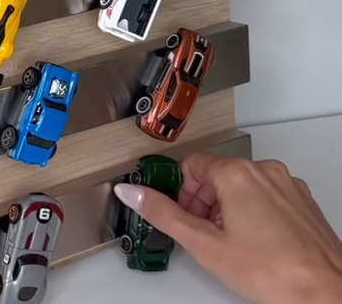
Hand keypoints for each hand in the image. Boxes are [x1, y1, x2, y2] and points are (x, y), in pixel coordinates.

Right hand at [114, 153, 341, 303]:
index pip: (192, 165)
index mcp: (238, 175)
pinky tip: (254, 243)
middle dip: (202, 202)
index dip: (181, 192)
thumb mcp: (203, 243)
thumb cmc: (273, 271)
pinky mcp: (301, 201)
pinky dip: (253, 213)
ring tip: (229, 243)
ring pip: (242, 185)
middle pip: (217, 174)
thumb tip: (132, 193)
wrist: (325, 293)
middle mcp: (265, 171)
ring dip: (226, 208)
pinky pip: (266, 195)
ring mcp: (287, 185)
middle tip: (203, 234)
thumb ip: (163, 213)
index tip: (181, 213)